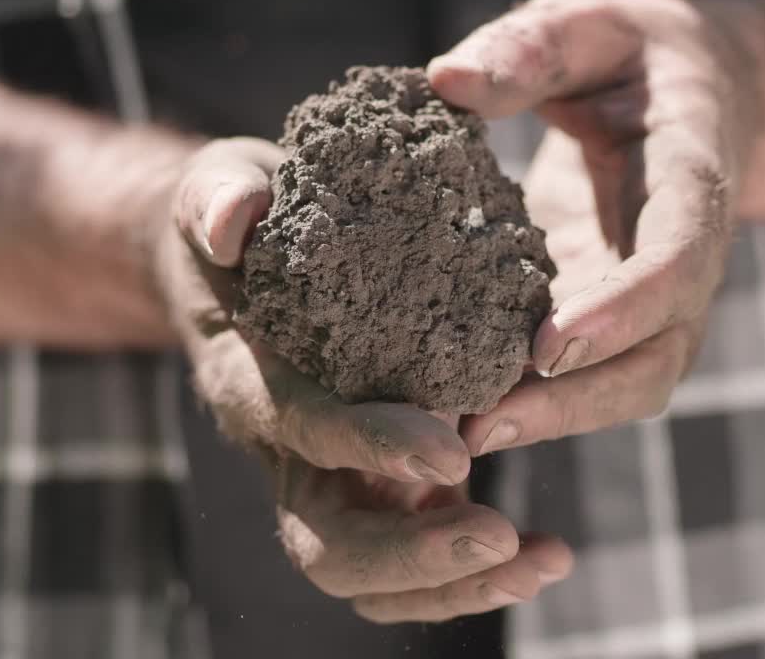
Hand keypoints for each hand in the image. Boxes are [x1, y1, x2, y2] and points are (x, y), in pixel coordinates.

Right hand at [153, 139, 572, 620]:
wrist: (235, 266)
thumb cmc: (242, 216)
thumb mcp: (219, 181)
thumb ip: (222, 193)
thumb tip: (232, 224)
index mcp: (249, 381)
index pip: (304, 428)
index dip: (372, 444)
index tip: (450, 451)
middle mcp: (285, 452)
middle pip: (328, 545)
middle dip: (414, 554)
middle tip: (502, 534)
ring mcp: (329, 478)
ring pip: (373, 573)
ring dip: (455, 583)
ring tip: (544, 561)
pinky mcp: (373, 483)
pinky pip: (413, 550)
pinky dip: (472, 568)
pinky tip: (545, 554)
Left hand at [428, 0, 746, 453]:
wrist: (691, 94)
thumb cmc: (634, 55)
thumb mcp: (589, 25)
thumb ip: (531, 48)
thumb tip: (446, 81)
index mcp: (691, 183)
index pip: (677, 260)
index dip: (623, 309)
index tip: (548, 344)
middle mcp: (683, 262)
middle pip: (656, 357)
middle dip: (575, 400)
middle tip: (482, 424)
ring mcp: (650, 303)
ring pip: (624, 387)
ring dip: (549, 421)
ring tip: (456, 438)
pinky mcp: (607, 318)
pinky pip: (582, 378)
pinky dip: (528, 402)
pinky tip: (452, 412)